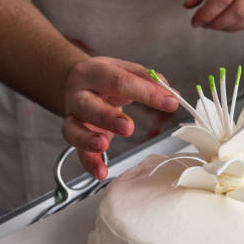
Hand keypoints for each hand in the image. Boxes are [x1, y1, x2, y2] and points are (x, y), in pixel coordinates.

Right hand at [62, 57, 177, 179]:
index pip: (120, 81)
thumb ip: (147, 80)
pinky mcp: (75, 137)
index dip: (146, 93)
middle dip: (108, 117)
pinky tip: (101, 172)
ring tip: (103, 145)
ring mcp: (75, 118)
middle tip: (128, 127)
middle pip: (88, 106)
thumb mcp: (124, 70)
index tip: (170, 103)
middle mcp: (79, 95)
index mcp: (94, 73)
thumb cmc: (103, 78)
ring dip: (88, 140)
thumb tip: (171, 94)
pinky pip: (79, 153)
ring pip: (73, 130)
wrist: (74, 83)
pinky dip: (90, 164)